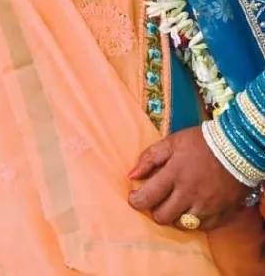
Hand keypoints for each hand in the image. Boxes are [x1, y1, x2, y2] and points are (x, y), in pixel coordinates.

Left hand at [128, 125, 248, 230]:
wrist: (237, 148)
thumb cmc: (201, 142)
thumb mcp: (173, 141)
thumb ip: (150, 157)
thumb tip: (131, 175)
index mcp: (175, 173)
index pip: (148, 197)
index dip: (136, 201)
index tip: (134, 197)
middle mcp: (189, 193)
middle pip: (162, 217)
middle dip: (155, 210)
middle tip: (157, 200)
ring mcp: (205, 207)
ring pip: (180, 225)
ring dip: (174, 216)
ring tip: (175, 203)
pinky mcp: (219, 214)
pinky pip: (200, 228)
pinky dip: (193, 221)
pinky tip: (192, 208)